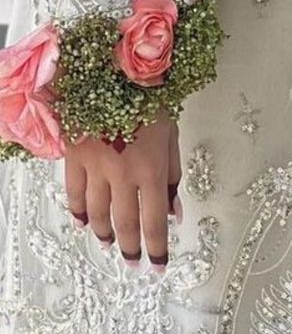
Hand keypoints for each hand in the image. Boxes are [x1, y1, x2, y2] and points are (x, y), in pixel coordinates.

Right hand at [65, 108, 180, 270]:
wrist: (115, 67)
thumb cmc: (150, 95)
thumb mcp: (171, 134)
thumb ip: (173, 175)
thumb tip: (175, 211)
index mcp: (151, 168)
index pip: (155, 221)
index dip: (157, 248)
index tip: (158, 266)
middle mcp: (122, 173)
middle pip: (125, 224)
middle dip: (131, 248)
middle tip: (133, 263)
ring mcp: (95, 166)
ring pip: (98, 213)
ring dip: (105, 234)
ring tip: (110, 244)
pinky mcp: (74, 156)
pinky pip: (74, 192)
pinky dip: (78, 211)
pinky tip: (83, 222)